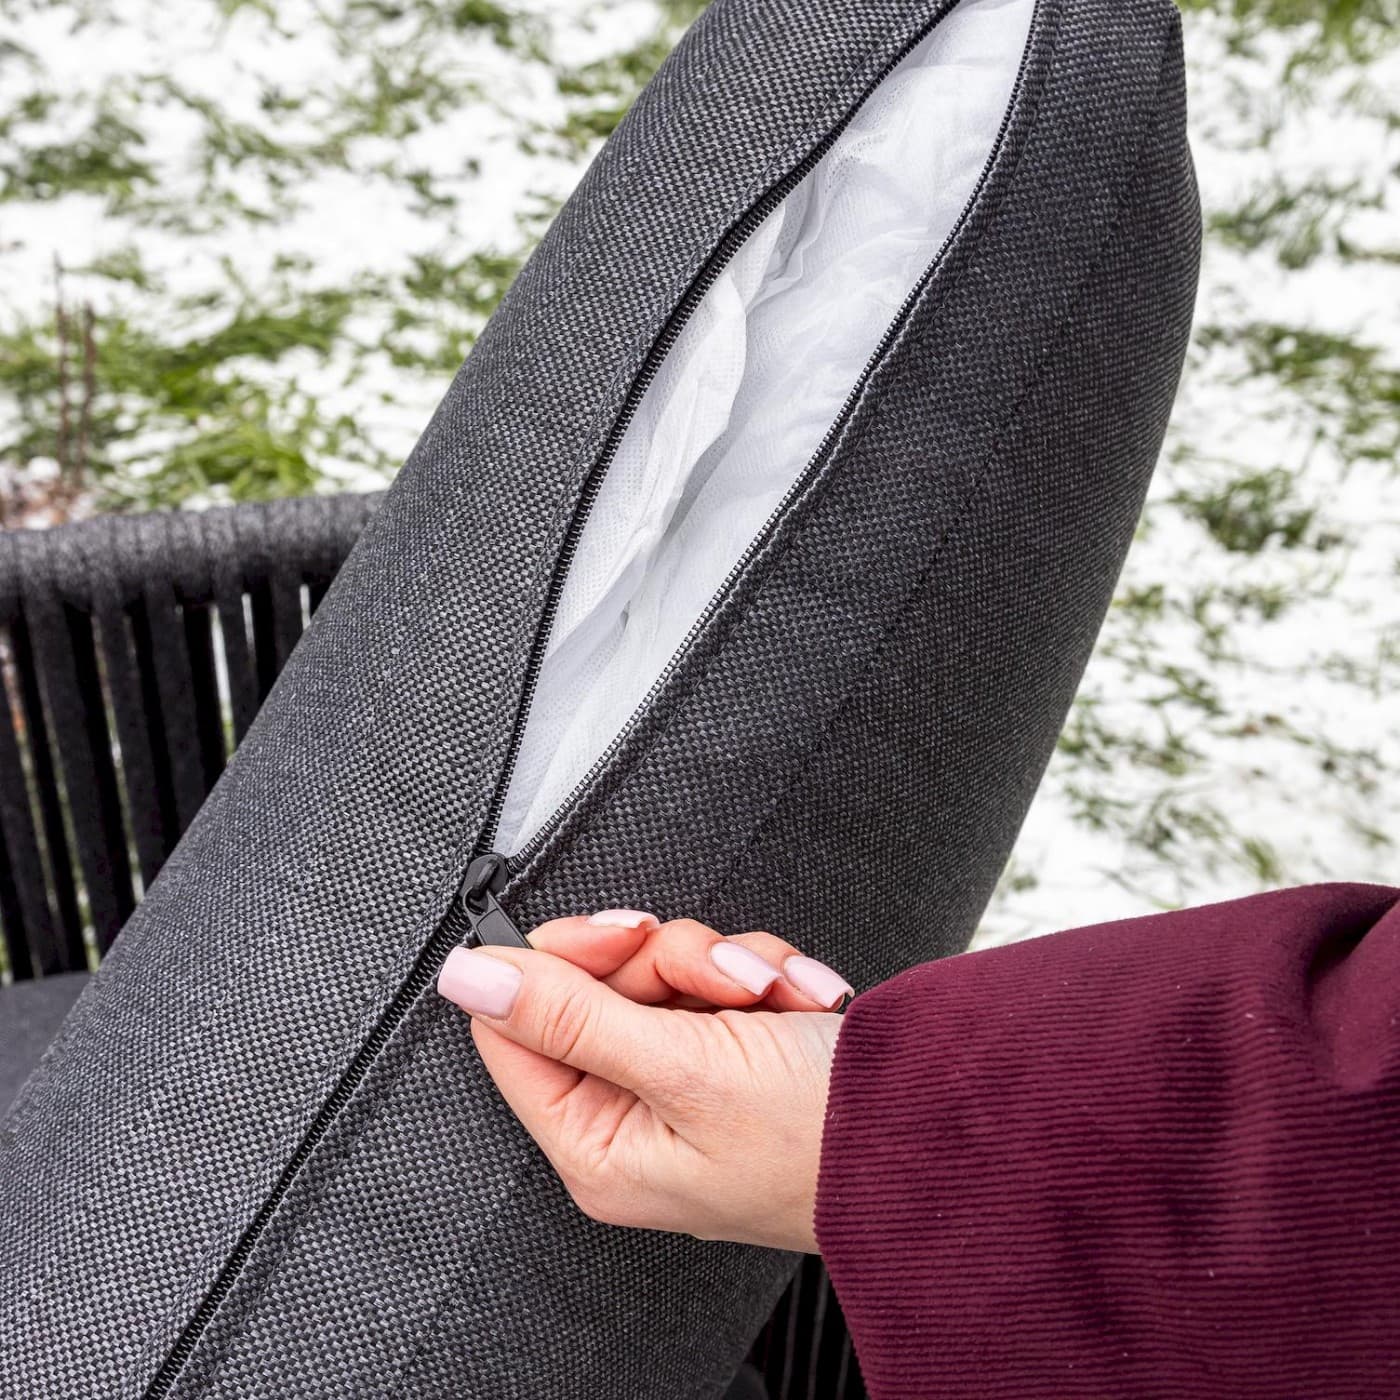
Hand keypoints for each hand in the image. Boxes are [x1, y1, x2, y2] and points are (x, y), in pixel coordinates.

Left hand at [437, 912, 852, 1252]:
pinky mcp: (735, 1050)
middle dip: (668, 961)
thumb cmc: (818, 1139)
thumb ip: (568, 1015)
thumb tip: (469, 978)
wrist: (938, 1133)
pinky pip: (715, 975)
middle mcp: (635, 1115)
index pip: (519, 1029)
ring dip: (725, 963)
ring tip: (775, 997)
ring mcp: (688, 1080)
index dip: (560, 963)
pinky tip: (802, 1001)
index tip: (619, 935)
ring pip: (661, 969)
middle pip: (596, 985)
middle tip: (718, 978)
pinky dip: (764, 973)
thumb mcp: (682, 1067)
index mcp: (599, 1144)